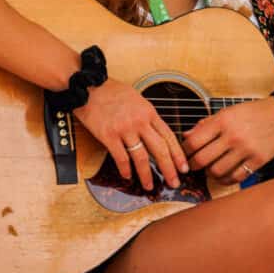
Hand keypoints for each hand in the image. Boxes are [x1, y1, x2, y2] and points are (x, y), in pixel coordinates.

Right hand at [73, 79, 188, 189]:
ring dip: (146, 175)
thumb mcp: (137, 99)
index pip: (169, 136)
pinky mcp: (108, 135)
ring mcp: (125, 129)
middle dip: (169, 169)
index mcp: (149, 112)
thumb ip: (147, 116)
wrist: (89, 86)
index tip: (184, 167)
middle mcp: (140, 121)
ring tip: (150, 186)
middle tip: (174, 183)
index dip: (178, 154)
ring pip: (141, 157)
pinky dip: (125, 169)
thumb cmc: (111, 91)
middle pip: (160, 149)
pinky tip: (128, 176)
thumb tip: (155, 131)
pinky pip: (120, 157)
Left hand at [181, 97, 273, 184]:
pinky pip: (235, 177)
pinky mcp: (258, 161)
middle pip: (202, 160)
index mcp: (223, 120)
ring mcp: (246, 150)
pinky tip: (224, 174)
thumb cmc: (254, 112)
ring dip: (209, 173)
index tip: (185, 154)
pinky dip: (226, 179)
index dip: (185, 151)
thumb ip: (207, 123)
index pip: (194, 141)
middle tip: (193, 166)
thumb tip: (186, 136)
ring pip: (216, 171)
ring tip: (210, 169)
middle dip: (193, 165)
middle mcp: (233, 135)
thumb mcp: (229, 111)